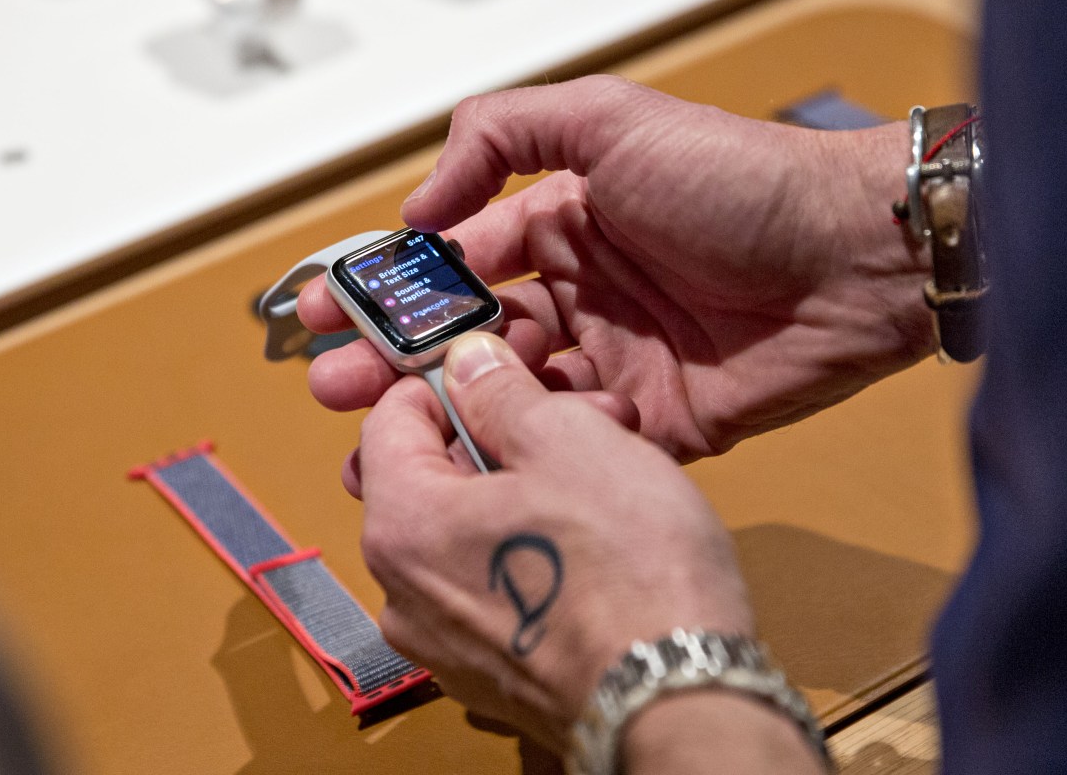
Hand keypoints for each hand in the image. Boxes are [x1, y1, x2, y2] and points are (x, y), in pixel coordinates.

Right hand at [302, 76, 932, 460]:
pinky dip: (531, 448)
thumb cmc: (743, 178)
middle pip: (467, 337)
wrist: (854, 256)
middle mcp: (582, 293)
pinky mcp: (654, 421)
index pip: (456, 262)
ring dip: (447, 414)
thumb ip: (501, 134)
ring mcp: (614, 360)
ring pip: (508, 397)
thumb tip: (423, 203)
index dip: (392, 287)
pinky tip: (486, 449)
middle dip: (396, 360)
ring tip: (385, 435)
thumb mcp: (609, 119)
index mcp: (563, 223)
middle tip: (335, 383)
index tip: (334, 308)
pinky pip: (576, 442)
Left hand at [355, 332, 752, 752]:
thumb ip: (501, 392)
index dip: (445, 380)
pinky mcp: (489, 674)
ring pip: (468, 531)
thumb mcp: (568, 440)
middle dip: (501, 434)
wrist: (678, 702)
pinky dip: (530, 548)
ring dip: (525, 488)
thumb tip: (467, 364)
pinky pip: (493, 585)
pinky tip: (596, 535)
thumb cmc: (628, 574)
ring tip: (605, 469)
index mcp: (401, 526)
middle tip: (576, 415)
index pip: (388, 418)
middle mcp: (402, 593)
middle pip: (430, 477)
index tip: (496, 368)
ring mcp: (443, 642)